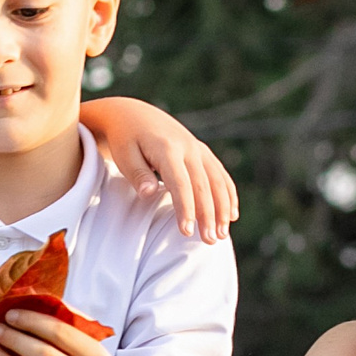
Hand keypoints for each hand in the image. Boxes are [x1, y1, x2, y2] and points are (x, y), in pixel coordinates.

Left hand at [80, 96, 238, 241]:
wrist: (133, 114)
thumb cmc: (125, 139)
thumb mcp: (124, 155)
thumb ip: (138, 175)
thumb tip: (150, 194)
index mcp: (167, 148)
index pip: (180, 183)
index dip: (185, 208)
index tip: (185, 232)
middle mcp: (187, 147)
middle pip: (203, 185)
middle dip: (208, 215)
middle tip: (209, 241)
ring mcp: (198, 149)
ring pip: (217, 181)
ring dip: (222, 209)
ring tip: (222, 235)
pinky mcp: (202, 152)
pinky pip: (220, 175)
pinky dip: (228, 195)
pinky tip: (231, 216)